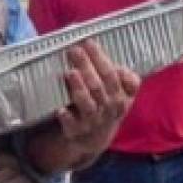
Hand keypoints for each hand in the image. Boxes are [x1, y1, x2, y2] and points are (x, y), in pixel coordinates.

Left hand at [56, 40, 138, 156]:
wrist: (94, 139)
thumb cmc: (105, 106)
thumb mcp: (120, 93)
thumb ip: (122, 77)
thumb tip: (120, 67)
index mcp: (121, 97)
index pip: (113, 76)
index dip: (101, 59)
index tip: (88, 42)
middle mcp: (108, 110)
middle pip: (99, 86)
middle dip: (87, 67)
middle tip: (74, 50)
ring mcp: (92, 121)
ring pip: (88, 105)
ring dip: (79, 89)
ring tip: (70, 73)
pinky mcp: (76, 131)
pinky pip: (72, 125)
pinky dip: (67, 117)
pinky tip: (60, 109)